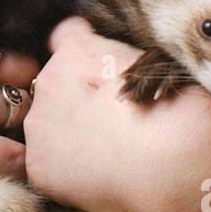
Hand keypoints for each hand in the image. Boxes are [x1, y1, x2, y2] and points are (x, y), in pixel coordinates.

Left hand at [23, 17, 210, 211]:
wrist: (173, 161)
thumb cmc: (172, 108)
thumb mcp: (151, 59)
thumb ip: (118, 50)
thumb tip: (106, 50)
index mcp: (76, 51)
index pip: (64, 36)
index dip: (81, 53)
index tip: (98, 71)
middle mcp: (47, 82)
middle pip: (52, 84)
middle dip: (73, 98)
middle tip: (110, 121)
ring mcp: (38, 126)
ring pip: (45, 125)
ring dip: (66, 134)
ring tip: (105, 152)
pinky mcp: (37, 167)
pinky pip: (45, 166)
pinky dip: (64, 173)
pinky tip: (96, 175)